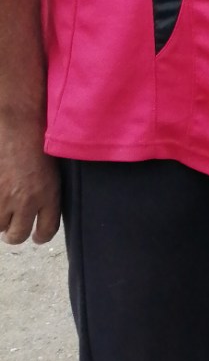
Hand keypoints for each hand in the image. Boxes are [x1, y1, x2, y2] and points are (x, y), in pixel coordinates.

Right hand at [0, 119, 59, 245]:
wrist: (17, 124)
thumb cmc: (37, 138)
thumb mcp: (51, 169)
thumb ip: (46, 191)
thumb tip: (40, 208)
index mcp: (48, 195)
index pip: (47, 230)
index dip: (40, 236)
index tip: (36, 237)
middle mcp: (26, 201)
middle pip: (18, 235)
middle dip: (14, 234)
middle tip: (12, 228)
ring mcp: (3, 197)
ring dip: (0, 220)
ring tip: (2, 209)